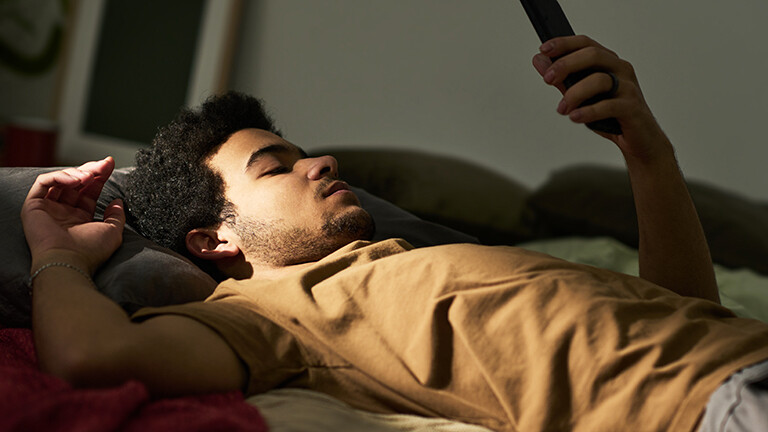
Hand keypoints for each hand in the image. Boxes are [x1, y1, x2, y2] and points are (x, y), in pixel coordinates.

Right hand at [21, 157, 125, 273]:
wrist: (69, 261)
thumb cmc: (90, 251)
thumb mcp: (112, 231)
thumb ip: (116, 215)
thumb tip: (118, 201)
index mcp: (80, 218)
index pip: (89, 191)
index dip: (100, 176)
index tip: (110, 163)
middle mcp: (63, 212)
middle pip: (76, 183)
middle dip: (91, 170)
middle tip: (104, 164)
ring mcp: (48, 209)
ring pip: (60, 180)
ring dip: (77, 172)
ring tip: (90, 175)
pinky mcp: (33, 206)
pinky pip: (43, 183)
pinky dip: (59, 176)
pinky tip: (76, 180)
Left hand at [532, 35, 672, 163]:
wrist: (639, 141)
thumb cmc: (611, 116)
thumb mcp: (580, 96)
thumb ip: (561, 79)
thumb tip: (540, 61)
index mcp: (608, 63)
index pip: (585, 43)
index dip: (564, 44)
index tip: (544, 49)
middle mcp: (620, 70)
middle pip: (593, 55)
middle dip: (566, 65)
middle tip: (548, 79)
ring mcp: (628, 88)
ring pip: (599, 80)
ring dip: (574, 93)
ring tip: (562, 109)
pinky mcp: (632, 108)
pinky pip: (608, 106)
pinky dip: (588, 111)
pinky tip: (575, 116)